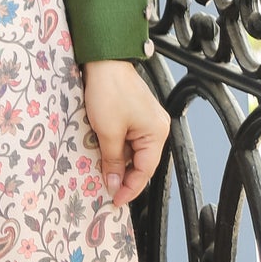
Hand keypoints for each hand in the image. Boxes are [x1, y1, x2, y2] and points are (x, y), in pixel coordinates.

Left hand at [82, 59, 170, 207]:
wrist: (104, 61)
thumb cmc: (109, 91)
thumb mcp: (108, 132)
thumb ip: (112, 160)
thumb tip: (114, 183)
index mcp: (156, 133)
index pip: (145, 171)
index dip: (130, 188)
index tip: (115, 200)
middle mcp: (157, 128)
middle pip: (142, 162)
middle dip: (125, 178)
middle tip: (108, 192)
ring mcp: (147, 120)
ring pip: (134, 152)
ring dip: (120, 164)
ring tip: (104, 176)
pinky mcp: (136, 114)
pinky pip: (129, 140)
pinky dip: (118, 150)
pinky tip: (105, 156)